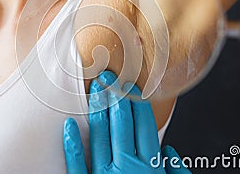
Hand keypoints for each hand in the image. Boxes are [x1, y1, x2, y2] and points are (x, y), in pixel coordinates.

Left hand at [63, 71, 191, 173]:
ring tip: (94, 90)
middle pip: (123, 125)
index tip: (131, 87)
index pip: (145, 127)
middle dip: (116, 98)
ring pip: (101, 137)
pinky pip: (78, 166)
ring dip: (98, 111)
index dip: (137, 104)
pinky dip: (73, 146)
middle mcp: (127, 169)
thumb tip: (171, 154)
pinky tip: (68, 127)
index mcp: (150, 169)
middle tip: (108, 76)